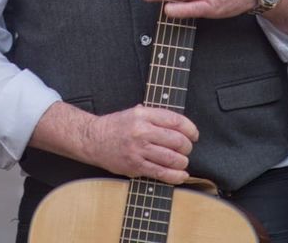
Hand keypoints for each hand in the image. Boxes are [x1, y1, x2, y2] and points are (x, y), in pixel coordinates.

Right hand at [83, 106, 198, 183]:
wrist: (93, 140)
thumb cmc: (116, 126)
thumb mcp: (135, 111)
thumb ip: (155, 115)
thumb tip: (179, 123)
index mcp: (143, 114)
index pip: (175, 120)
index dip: (190, 129)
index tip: (194, 135)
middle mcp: (141, 131)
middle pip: (177, 140)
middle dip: (188, 147)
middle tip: (187, 149)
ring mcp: (138, 150)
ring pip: (171, 158)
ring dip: (183, 161)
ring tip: (182, 161)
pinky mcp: (135, 166)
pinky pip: (160, 173)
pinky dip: (175, 176)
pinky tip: (181, 175)